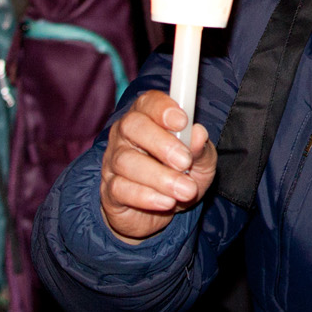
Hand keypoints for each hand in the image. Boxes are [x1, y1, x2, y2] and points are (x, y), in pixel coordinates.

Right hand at [99, 91, 216, 242]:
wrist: (163, 209)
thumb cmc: (182, 174)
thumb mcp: (201, 162)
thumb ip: (202, 149)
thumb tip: (199, 134)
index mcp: (149, 117)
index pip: (149, 102)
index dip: (163, 108)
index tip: (183, 122)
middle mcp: (126, 134)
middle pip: (132, 126)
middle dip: (161, 143)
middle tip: (185, 161)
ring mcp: (113, 161)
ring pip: (126, 161)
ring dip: (160, 177)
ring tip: (186, 190)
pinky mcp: (109, 189)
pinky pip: (120, 188)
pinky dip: (147, 196)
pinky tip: (167, 202)